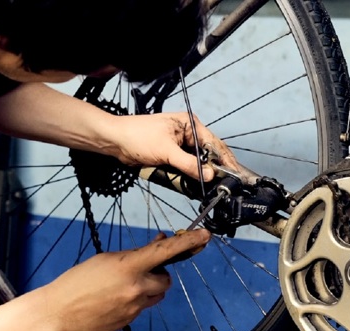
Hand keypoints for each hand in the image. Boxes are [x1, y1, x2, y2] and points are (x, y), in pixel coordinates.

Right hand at [40, 229, 210, 330]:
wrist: (58, 312)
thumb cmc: (77, 281)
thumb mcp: (105, 259)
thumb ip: (132, 256)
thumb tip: (154, 247)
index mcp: (128, 266)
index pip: (166, 251)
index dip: (188, 242)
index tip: (204, 236)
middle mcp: (136, 287)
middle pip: (166, 279)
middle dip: (159, 273)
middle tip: (143, 269)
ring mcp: (134, 307)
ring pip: (156, 295)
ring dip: (149, 288)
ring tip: (125, 285)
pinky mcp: (129, 321)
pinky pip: (141, 308)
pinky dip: (134, 301)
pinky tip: (113, 299)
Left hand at [108, 112, 238, 181]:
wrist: (115, 141)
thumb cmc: (137, 136)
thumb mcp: (166, 151)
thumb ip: (189, 164)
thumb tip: (209, 175)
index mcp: (190, 125)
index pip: (214, 143)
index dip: (225, 159)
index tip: (234, 174)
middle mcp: (187, 134)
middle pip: (207, 154)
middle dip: (213, 169)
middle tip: (222, 184)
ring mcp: (179, 145)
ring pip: (196, 163)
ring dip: (198, 174)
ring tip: (208, 186)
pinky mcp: (170, 156)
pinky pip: (184, 168)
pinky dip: (187, 176)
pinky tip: (192, 184)